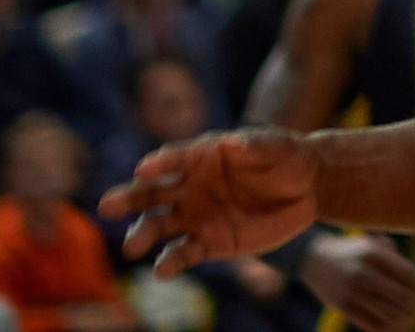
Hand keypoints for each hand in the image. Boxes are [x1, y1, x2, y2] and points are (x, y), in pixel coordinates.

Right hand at [106, 127, 321, 275]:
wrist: (307, 189)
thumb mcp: (277, 146)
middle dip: (128, 198)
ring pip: (159, 226)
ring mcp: (195, 216)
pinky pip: (183, 253)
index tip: (144, 169)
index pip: (173, 159)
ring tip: (133, 248)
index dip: (159, 162)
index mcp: (201, 157)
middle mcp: (189, 187)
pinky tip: (162, 270)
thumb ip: (255, 146)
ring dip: (142, 235)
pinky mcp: (208, 243)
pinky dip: (171, 262)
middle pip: (151, 193)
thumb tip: (232, 144)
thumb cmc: (287, 157)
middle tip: (107, 207)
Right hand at [302, 232, 414, 331]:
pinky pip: (368, 323)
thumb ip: (395, 257)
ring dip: (403, 319)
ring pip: (386, 313)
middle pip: (399, 295)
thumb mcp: (373, 243)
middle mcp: (362, 273)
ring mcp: (351, 292)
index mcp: (373, 254)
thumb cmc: (353, 251)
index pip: (407, 273)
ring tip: (413, 320)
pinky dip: (385, 328)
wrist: (314, 258)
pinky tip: (394, 326)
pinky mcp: (342, 307)